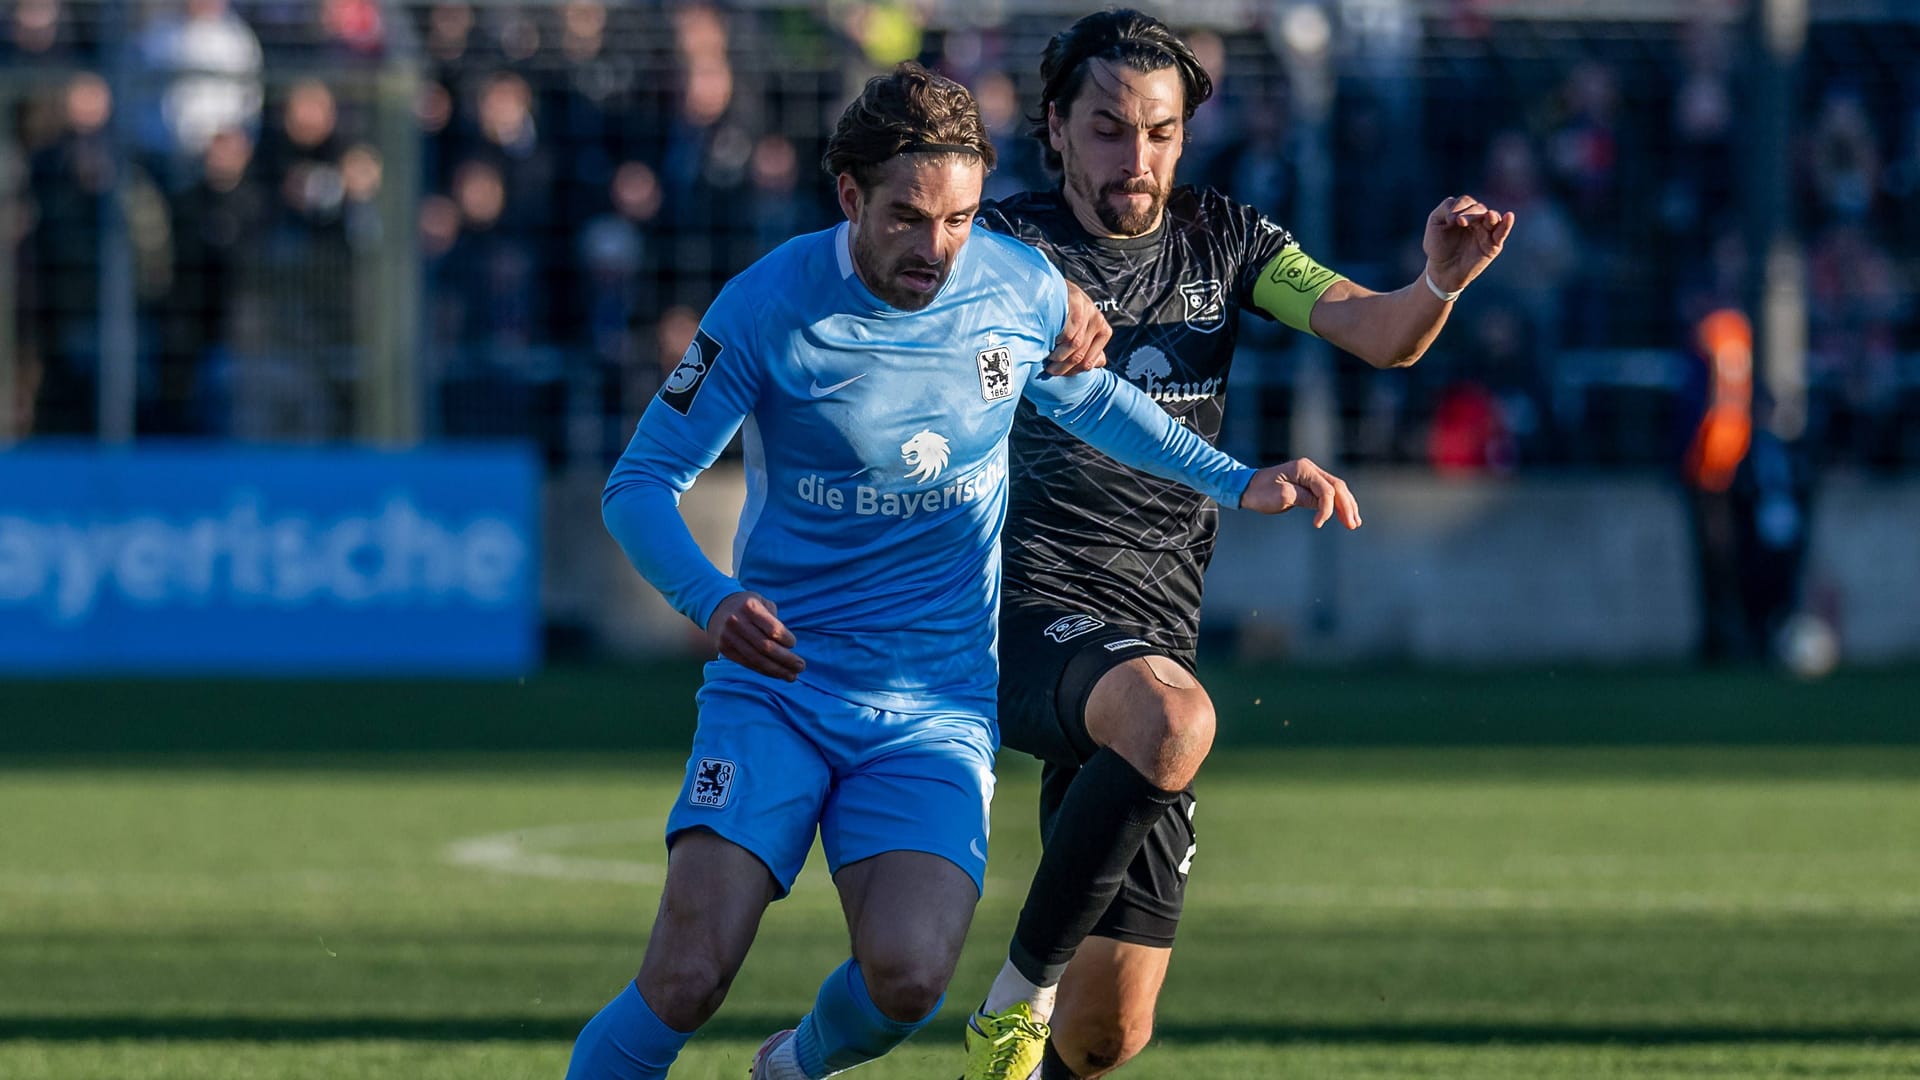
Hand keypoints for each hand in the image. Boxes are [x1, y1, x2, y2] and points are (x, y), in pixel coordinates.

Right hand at [705, 591, 803, 680]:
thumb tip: (788, 646)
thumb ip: (774, 620)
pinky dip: (764, 671)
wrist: (717, 606)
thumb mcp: (762, 602)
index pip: (772, 629)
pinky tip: (777, 674)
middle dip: (786, 659)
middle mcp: (737, 621)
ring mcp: (728, 637)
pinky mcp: (724, 649)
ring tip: (792, 676)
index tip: (794, 644)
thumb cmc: (748, 605)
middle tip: (801, 666)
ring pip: (756, 659)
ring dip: (777, 670)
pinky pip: (747, 663)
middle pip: (765, 647)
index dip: (786, 640)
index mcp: (750, 606)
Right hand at [1046, 281, 1111, 374]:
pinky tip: (1049, 340)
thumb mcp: (1080, 330)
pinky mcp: (1078, 303)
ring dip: (1059, 354)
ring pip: (1075, 344)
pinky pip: (1069, 331)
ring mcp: (1089, 311)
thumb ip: (1090, 347)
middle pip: (1081, 355)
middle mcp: (1099, 321)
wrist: (1054, 286)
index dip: (1072, 372)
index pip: (1090, 362)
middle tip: (1049, 369)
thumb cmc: (1066, 313)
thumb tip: (1099, 362)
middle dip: (1063, 366)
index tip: (1057, 374)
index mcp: (1103, 332)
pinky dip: (1058, 340)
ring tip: (1047, 356)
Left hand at [1239, 457, 1360, 529]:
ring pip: (1336, 490)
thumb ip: (1304, 498)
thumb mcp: (1281, 496)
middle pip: (1337, 487)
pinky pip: (1328, 493)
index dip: (1327, 509)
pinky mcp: (1309, 484)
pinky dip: (1337, 505)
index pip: (1325, 490)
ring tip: (1354, 523)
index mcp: (1304, 469)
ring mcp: (1311, 475)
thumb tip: (1323, 505)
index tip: (1318, 525)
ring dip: (1346, 506)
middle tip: (1352, 525)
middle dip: (1346, 506)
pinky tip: (1345, 515)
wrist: (1247, 488)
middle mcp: (1310, 469)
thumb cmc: (1260, 492)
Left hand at [1421, 194, 1515, 295]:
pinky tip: (1509, 216)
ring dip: (1490, 216)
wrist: (1442, 270)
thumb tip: (1462, 210)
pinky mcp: (1493, 245)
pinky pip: (1502, 232)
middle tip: (1460, 222)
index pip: (1466, 202)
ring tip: (1488, 216)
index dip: (1458, 208)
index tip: (1449, 221)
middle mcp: (1477, 220)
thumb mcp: (1435, 222)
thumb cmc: (1437, 246)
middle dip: (1470, 214)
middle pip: (1479, 209)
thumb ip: (1445, 208)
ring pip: (1492, 217)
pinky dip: (1506, 224)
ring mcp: (1486, 231)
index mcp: (1463, 212)